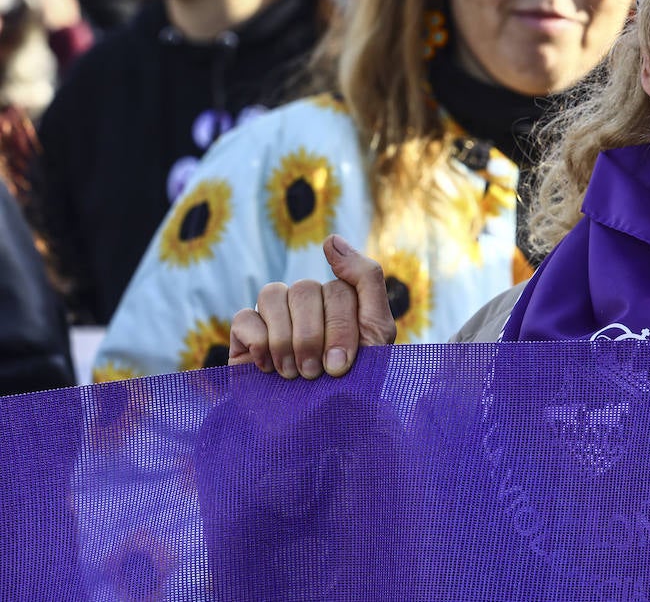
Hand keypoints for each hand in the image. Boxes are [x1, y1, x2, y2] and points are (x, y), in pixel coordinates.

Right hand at [228, 235, 396, 378]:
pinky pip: (245, 317)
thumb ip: (365, 279)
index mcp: (343, 301)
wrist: (320, 439)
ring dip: (286, 341)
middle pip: (305, 289)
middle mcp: (310, 304)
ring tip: (293, 374)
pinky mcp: (246, 337)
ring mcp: (276, 318)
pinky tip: (269, 369)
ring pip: (273, 294)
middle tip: (316, 374)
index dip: (341, 326)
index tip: (342, 365)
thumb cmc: (354, 388)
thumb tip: (330, 238)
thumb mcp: (377, 334)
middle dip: (313, 337)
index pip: (341, 285)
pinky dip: (260, 344)